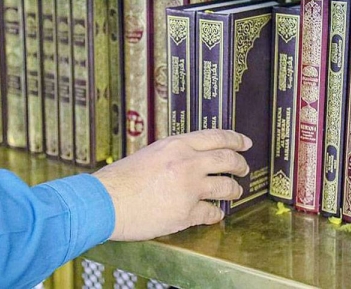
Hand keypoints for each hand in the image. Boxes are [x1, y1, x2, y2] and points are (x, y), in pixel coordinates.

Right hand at [93, 129, 252, 240]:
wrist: (105, 202)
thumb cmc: (120, 179)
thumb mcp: (150, 153)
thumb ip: (173, 154)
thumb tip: (189, 158)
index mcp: (177, 145)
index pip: (216, 137)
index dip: (235, 139)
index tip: (245, 142)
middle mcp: (187, 163)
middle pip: (227, 159)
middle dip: (240, 164)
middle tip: (244, 168)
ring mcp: (189, 188)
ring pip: (226, 187)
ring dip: (234, 190)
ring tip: (235, 191)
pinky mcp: (186, 212)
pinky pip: (211, 212)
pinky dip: (216, 213)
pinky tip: (216, 214)